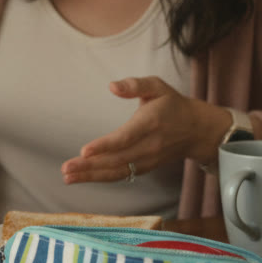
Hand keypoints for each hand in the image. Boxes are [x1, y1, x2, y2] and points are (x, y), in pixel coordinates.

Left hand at [60, 77, 229, 183]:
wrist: (196, 130)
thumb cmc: (172, 104)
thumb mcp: (157, 86)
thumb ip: (135, 84)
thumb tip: (111, 86)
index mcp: (151, 123)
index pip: (126, 137)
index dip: (105, 146)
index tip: (85, 150)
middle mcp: (149, 145)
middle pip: (117, 159)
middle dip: (90, 166)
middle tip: (65, 169)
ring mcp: (148, 160)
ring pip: (117, 171)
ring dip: (91, 176)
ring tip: (67, 177)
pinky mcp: (145, 167)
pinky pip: (121, 175)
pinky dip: (101, 178)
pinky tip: (81, 177)